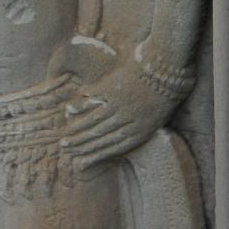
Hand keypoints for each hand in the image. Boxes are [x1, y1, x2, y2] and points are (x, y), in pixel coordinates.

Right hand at [59, 57, 177, 171]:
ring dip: (77, 129)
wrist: (164, 70)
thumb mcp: (155, 117)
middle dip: (81, 144)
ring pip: (93, 120)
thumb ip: (137, 127)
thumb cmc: (163, 94)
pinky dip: (80, 105)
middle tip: (65, 148)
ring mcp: (119, 105)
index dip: (95, 153)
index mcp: (140, 131)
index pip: (113, 147)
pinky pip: (93, 99)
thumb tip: (120, 136)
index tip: (81, 159)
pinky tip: (68, 110)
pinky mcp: (112, 89)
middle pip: (100, 136)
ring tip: (64, 135)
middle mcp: (127, 121)